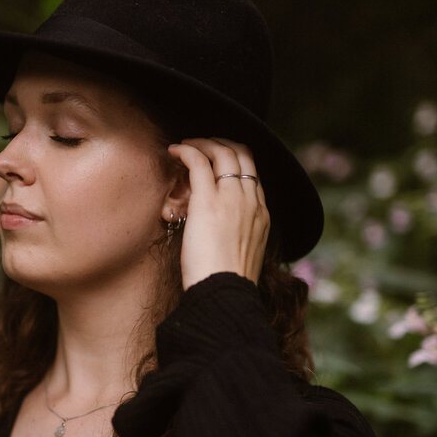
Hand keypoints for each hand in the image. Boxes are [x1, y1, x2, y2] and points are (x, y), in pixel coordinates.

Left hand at [167, 137, 269, 289]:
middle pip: (242, 154)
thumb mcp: (240, 255)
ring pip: (222, 152)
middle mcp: (251, 200)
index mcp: (262, 214)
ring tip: (185, 145)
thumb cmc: (226, 284)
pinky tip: (174, 150)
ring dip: (202, 143)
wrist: (225, 293)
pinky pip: (199, 162)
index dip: (234, 160)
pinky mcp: (208, 201)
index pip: (253, 174)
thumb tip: (219, 236)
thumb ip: (235, 237)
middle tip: (201, 144)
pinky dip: (186, 150)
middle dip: (220, 143)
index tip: (217, 160)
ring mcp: (232, 198)